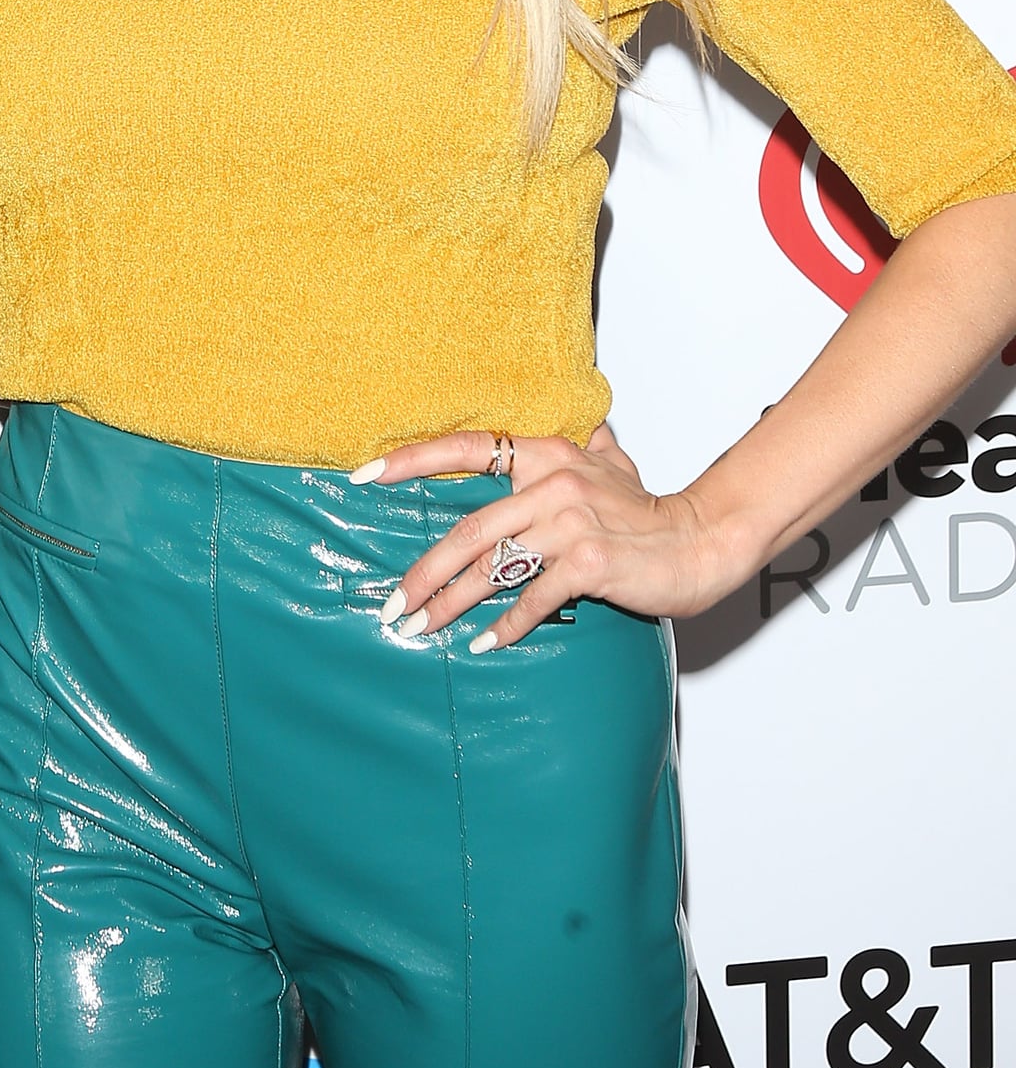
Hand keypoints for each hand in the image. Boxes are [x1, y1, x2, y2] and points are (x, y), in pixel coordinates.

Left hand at [378, 425, 725, 650]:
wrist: (703, 540)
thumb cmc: (648, 511)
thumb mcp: (610, 462)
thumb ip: (578, 446)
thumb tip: (561, 425)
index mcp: (548, 453)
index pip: (466, 446)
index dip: (411, 458)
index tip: (364, 474)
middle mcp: (554, 482)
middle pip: (469, 528)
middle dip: (425, 572)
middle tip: (394, 604)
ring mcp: (572, 521)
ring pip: (493, 566)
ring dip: (451, 603)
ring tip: (422, 628)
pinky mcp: (590, 561)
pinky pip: (534, 595)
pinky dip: (507, 623)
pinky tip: (486, 642)